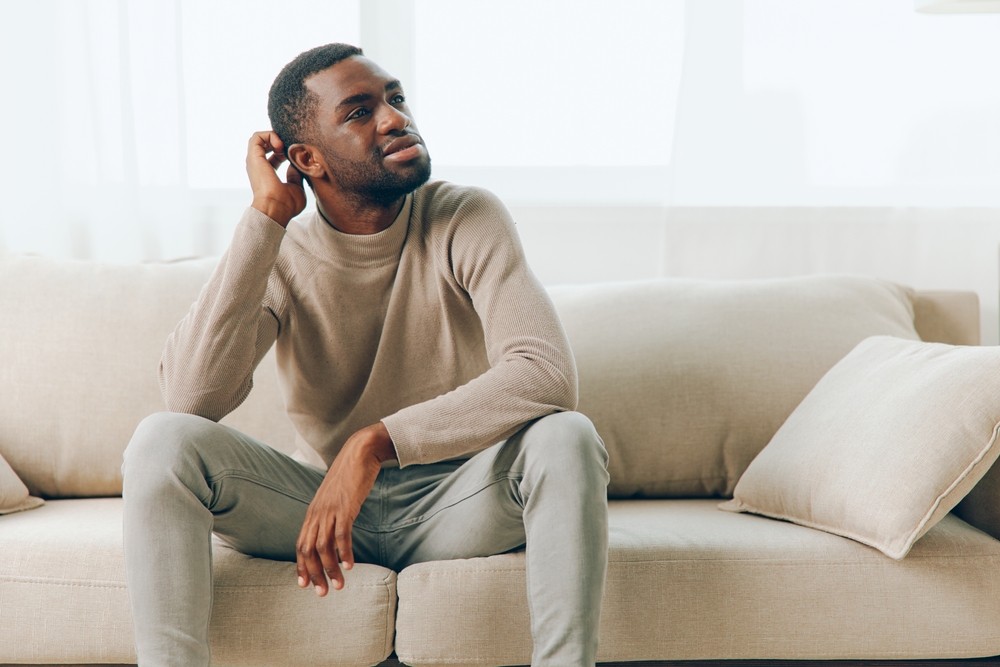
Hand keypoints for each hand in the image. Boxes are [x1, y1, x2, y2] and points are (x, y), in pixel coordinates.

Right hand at [246, 131, 305, 227]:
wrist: (276, 208)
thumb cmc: (287, 204)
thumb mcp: (297, 188)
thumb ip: (296, 175)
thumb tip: (296, 164)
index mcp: (267, 174)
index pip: (274, 156)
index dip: (286, 151)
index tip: (296, 156)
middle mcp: (258, 166)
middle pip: (266, 145)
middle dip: (280, 141)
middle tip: (290, 149)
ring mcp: (255, 161)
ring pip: (259, 138)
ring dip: (274, 137)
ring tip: (283, 146)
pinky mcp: (254, 156)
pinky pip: (257, 137)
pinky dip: (269, 135)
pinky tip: (280, 145)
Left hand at [296, 422, 396, 595]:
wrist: (359, 452)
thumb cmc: (349, 475)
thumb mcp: (335, 498)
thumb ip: (331, 514)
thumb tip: (333, 532)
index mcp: (313, 512)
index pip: (301, 545)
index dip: (301, 566)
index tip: (305, 585)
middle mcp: (317, 513)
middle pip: (309, 550)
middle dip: (314, 574)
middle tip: (323, 592)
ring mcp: (330, 510)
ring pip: (324, 547)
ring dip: (331, 569)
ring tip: (339, 585)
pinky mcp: (345, 507)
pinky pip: (342, 535)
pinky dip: (345, 552)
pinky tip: (350, 565)